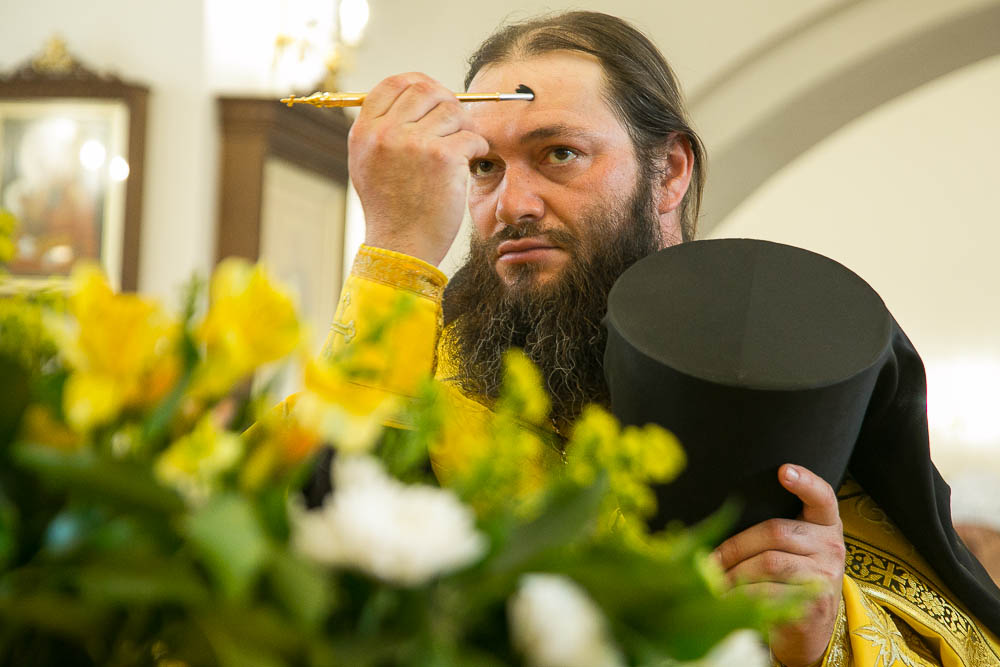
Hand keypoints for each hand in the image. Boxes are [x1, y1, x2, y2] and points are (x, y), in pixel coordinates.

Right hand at [348, 72, 489, 265]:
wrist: (401, 246)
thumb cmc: (391, 210)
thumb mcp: (368, 165)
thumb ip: (381, 132)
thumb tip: (412, 98)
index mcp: (365, 132)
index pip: (393, 84)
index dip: (419, 83)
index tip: (434, 95)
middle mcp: (386, 133)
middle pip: (425, 90)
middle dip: (447, 102)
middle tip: (457, 123)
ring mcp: (414, 143)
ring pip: (452, 111)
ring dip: (464, 128)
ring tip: (462, 150)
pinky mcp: (443, 158)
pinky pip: (470, 137)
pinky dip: (476, 148)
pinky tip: (469, 164)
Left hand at [713, 464, 844, 666]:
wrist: (810, 630)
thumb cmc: (789, 579)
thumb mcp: (791, 549)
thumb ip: (770, 530)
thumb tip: (717, 521)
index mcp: (825, 525)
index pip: (822, 497)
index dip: (805, 482)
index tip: (783, 470)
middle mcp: (831, 546)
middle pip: (775, 531)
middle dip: (735, 546)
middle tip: (709, 560)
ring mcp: (826, 575)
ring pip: (769, 562)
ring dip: (734, 572)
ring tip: (713, 580)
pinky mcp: (816, 603)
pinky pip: (769, 591)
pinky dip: (741, 594)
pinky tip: (726, 598)